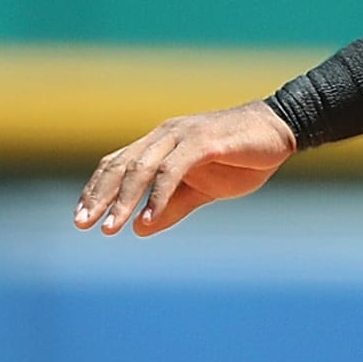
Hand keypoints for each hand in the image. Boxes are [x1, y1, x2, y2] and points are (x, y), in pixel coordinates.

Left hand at [73, 102, 295, 236]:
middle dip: (100, 197)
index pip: (118, 164)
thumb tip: (139, 229)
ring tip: (112, 228)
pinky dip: (158, 196)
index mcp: (161, 144)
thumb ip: (172, 207)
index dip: (97, 189)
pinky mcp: (203, 142)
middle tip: (85, 225)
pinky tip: (149, 218)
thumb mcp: (203, 190)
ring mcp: (183, 136)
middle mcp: (165, 135)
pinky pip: (172, 170)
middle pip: (122, 166)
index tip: (82, 217)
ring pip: (142, 168)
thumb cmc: (241, 158)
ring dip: (124, 200)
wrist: (280, 132)